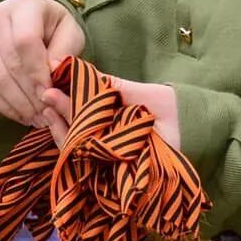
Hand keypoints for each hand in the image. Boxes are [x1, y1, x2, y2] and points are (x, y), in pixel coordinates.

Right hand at [0, 0, 84, 125]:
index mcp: (25, 5)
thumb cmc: (55, 28)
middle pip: (9, 62)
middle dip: (29, 93)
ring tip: (36, 118)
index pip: (25, 41)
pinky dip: (3, 105)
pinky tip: (21, 115)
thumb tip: (53, 72)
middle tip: (46, 113)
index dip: (37, 71)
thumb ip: (65, 50)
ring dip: (17, 103)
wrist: (33, 20)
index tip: (49, 93)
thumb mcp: (70, 33)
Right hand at [41, 77, 180, 150]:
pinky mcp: (116, 172)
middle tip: (46, 96)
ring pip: (76, 147)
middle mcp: (106, 140)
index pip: (77, 115)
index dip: (61, 104)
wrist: (194, 126)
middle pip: (73, 131)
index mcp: (108, 121)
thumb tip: (72, 68)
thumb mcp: (131, 90)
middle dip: (57, 114)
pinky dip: (76, 149)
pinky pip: (90, 163)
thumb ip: (104, 84)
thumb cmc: (167, 107)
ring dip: (60, 128)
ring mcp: (109, 157)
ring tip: (50, 108)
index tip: (48, 88)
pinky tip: (65, 132)